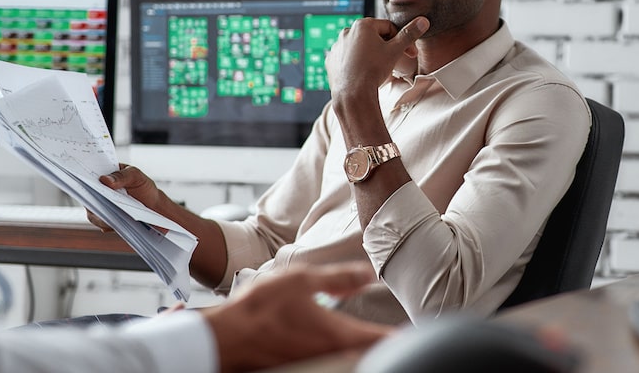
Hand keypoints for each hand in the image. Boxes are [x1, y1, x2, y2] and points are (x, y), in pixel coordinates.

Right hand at [88, 164, 164, 230]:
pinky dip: (105, 223)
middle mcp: (98, 191)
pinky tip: (111, 224)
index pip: (88, 174)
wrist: (154, 207)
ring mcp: (100, 206)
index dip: (82, 176)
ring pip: (91, 210)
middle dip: (88, 197)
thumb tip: (104, 180)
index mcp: (104, 175)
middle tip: (96, 200)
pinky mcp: (104, 219)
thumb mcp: (137, 176)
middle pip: (86, 194)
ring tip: (108, 216)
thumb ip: (122, 176)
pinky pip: (100, 222)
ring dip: (97, 213)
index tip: (83, 179)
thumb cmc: (144, 188)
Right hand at [202, 263, 391, 372]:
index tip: (413, 332)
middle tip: (394, 335)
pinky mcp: (299, 366)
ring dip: (360, 348)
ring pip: (348, 358)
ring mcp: (314, 363)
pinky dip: (338, 352)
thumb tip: (368, 274)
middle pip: (367, 353)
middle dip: (381, 343)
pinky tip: (333, 340)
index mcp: (337, 333)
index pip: (380, 339)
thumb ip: (339, 278)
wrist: (225, 338)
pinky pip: (328, 360)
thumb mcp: (302, 280)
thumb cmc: (260, 309)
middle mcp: (330, 354)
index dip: (400, 336)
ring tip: (369, 338)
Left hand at [325, 16, 428, 102]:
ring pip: (360, 47)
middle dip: (386, 47)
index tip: (408, 52)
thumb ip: (409, 34)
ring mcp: (337, 46)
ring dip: (371, 54)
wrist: (353, 94)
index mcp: (363, 25)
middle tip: (393, 61)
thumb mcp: (396, 51)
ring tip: (377, 69)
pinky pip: (348, 58)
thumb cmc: (373, 70)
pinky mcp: (332, 60)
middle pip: (374, 36)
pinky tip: (363, 72)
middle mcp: (347, 32)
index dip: (401, 40)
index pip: (389, 27)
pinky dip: (356, 63)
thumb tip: (422, 21)